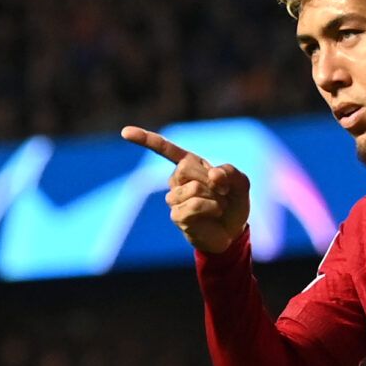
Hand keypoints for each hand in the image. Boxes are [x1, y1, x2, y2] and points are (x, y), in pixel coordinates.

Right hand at [121, 126, 249, 253]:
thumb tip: (213, 176)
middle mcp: (177, 180)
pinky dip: (212, 208)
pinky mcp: (177, 215)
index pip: (165, 149)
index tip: (125, 132)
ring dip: (214, 197)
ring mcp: (174, 198)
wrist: (233, 232)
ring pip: (193, 188)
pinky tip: (214, 213)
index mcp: (189, 165)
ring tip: (218, 205)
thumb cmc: (233, 204)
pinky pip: (195, 205)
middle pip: (185, 168)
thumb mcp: (241, 184)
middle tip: (222, 191)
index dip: (146, 139)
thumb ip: (231, 173)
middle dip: (210, 179)